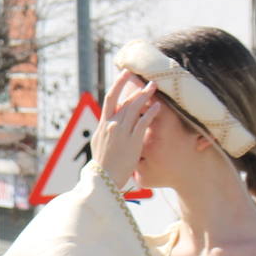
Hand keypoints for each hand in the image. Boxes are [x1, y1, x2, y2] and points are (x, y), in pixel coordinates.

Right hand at [90, 70, 160, 187]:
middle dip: (131, 85)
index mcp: (102, 125)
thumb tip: (107, 123)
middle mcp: (111, 125)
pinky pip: (143, 122)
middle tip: (140, 75)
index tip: (124, 75)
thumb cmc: (102, 164)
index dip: (118, 86)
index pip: (110, 100)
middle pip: (123, 100)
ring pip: (134, 108)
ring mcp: (121, 132)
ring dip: (144, 96)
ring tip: (154, 87)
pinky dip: (151, 113)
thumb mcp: (98, 144)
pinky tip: (158, 106)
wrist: (104, 180)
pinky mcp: (132, 141)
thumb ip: (104, 131)